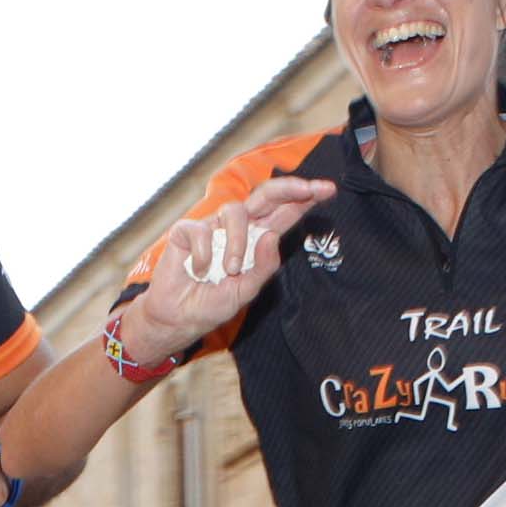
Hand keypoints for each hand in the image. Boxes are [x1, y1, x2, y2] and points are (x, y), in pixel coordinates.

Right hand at [123, 175, 336, 364]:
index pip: (284, 214)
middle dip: (289, 188)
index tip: (328, 190)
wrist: (177, 318)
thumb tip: (273, 237)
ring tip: (229, 270)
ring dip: (237, 242)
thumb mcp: (246, 291)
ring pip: (235, 212)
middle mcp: (237, 228)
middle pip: (265, 195)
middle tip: (309, 188)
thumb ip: (263, 267)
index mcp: (257, 240)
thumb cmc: (212, 303)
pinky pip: (201, 230)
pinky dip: (203, 255)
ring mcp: (212, 227)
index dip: (304, 199)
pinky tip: (199, 271)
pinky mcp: (187, 231)